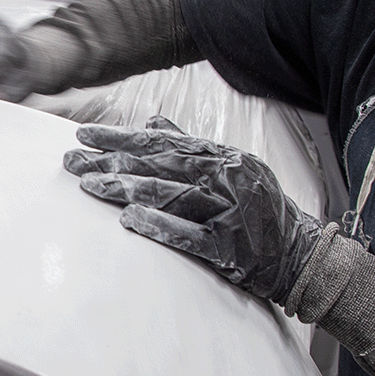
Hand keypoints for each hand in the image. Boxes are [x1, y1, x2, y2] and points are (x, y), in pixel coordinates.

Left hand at [63, 116, 321, 303]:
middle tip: (71, 162)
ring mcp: (230, 211)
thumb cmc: (261, 210)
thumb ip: (192, 145)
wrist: (303, 255)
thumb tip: (154, 121)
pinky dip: (160, 225)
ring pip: (171, 195)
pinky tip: (129, 219)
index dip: (122, 137)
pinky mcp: (231, 247)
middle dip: (112, 161)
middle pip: (160, 165)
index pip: (163, 142)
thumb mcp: (233, 168)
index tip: (85, 136)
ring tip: (90, 185)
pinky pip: (190, 235)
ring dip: (127, 189)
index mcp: (223, 156)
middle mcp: (227, 178)